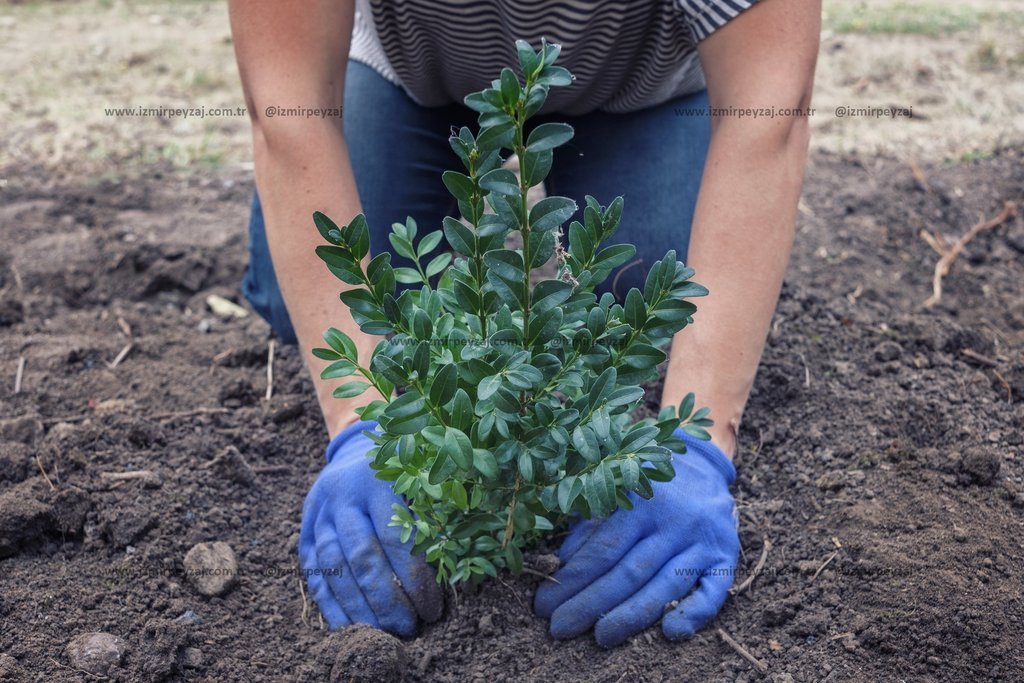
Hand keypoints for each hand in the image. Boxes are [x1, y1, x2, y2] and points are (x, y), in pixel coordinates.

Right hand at [299, 421, 442, 635]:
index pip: (395, 538)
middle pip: (361, 556)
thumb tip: (458, 568)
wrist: (357, 449)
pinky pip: (312, 571)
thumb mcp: (421, 478)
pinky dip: (329, 603)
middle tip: (408, 629)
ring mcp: (318, 512)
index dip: (414, 578)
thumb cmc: (403, 471)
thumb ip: (435, 514)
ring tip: (382, 633)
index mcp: (377, 480)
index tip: (432, 609)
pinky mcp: (304, 528)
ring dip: (357, 606)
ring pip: (333, 566)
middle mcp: (343, 494)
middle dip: (386, 599)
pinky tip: (348, 628)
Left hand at [534, 432, 738, 646]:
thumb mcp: (615, 492)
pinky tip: (671, 632)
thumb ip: (590, 526)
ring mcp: (703, 540)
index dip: (572, 580)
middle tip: (561, 627)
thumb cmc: (646, 483)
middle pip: (630, 572)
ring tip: (602, 637)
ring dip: (631, 616)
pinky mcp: (726, 557)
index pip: (603, 550)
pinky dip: (695, 614)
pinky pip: (714, 591)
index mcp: (641, 501)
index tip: (545, 605)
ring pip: (666, 586)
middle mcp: (675, 521)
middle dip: (591, 604)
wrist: (702, 463)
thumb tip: (562, 564)